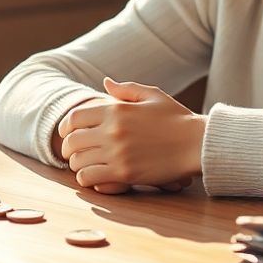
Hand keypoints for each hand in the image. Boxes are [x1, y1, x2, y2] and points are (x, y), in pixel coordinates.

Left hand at [58, 78, 204, 190]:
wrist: (197, 143)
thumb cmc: (177, 119)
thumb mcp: (153, 95)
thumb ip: (126, 89)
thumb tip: (105, 83)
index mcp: (115, 109)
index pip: (73, 118)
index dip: (65, 128)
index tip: (67, 134)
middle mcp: (112, 131)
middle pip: (72, 142)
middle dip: (68, 149)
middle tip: (73, 154)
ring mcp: (117, 153)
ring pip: (78, 163)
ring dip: (78, 165)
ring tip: (85, 166)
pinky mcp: (125, 174)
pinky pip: (91, 178)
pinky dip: (88, 179)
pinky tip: (95, 177)